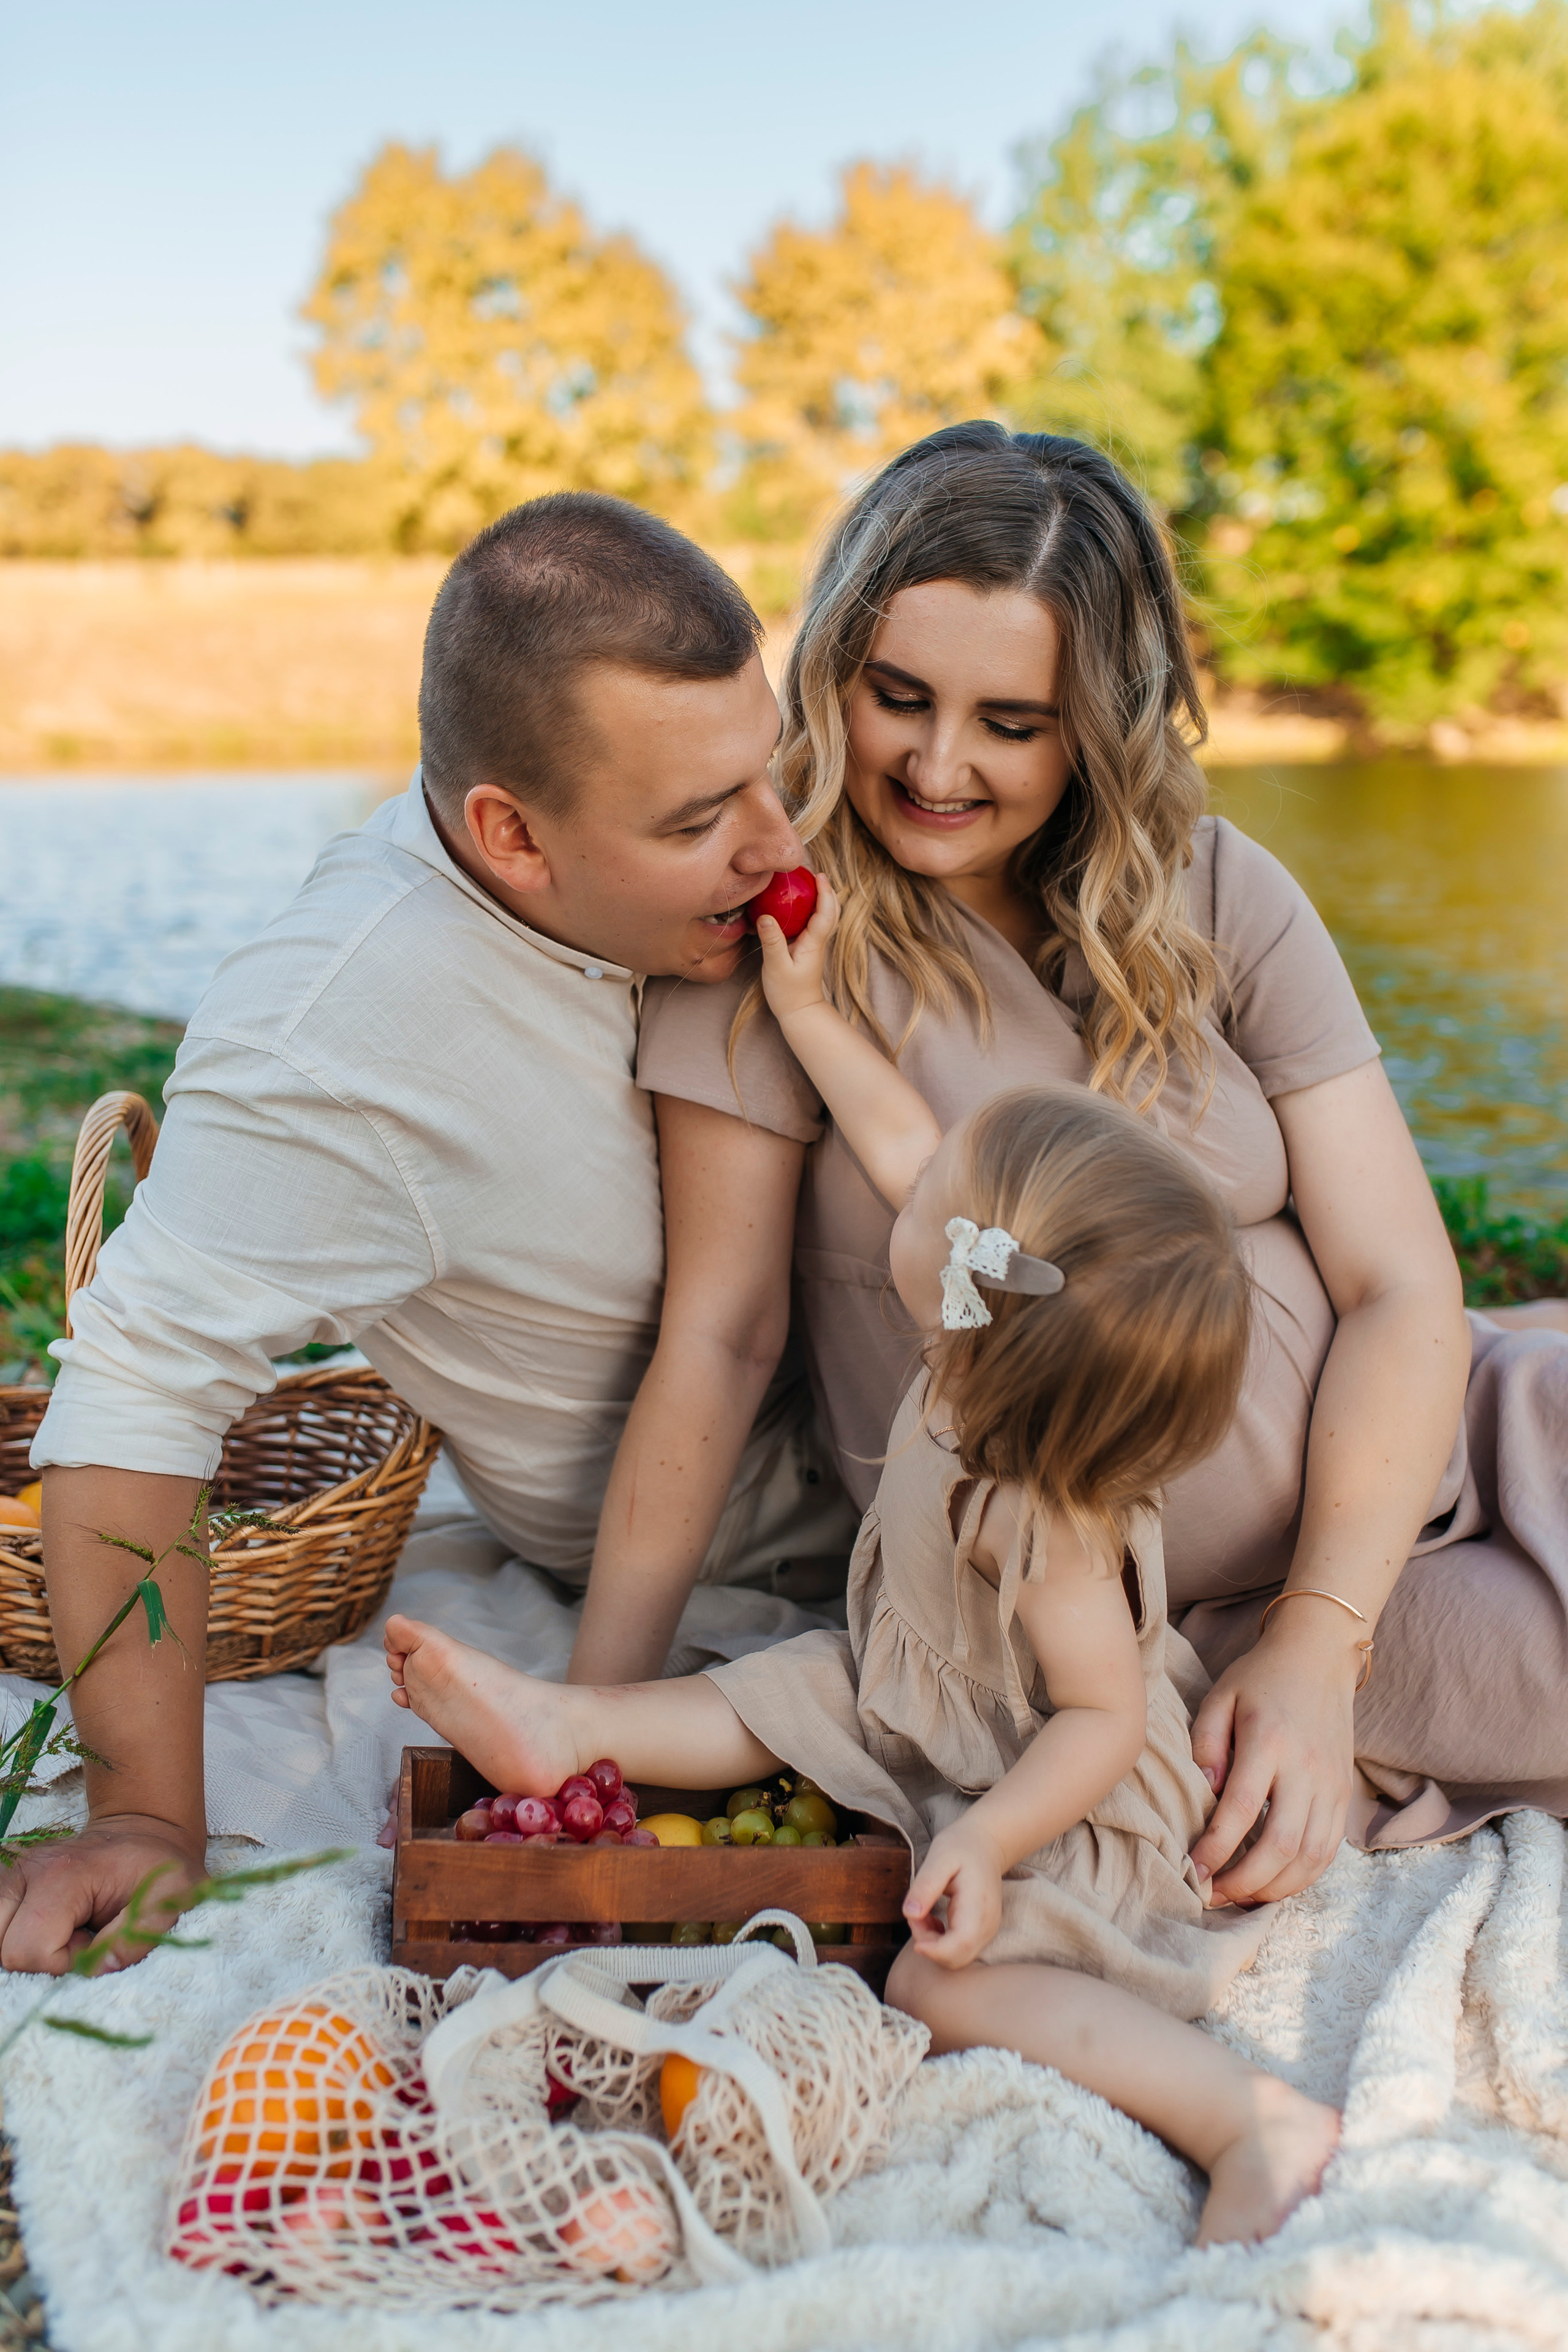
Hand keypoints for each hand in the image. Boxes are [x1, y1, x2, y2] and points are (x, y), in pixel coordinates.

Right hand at [0, 1814, 205, 1975]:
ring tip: (65, 1931)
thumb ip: (135, 1937)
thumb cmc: (155, 1867)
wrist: (141, 1833)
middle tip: (79, 1938)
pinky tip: (51, 1925)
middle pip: (5, 1948)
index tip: (94, 1942)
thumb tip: (97, 1970)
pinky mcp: (8, 1882)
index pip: (28, 1949)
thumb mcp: (168, 1898)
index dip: (64, 1961)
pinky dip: (20, 1936)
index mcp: (61, 1873)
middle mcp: (26, 1870)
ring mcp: (12, 1874)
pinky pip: (0, 1928)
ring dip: (27, 1947)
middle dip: (41, 1957)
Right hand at [755, 880, 838, 1023]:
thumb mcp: (776, 966)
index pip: (825, 912)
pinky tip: (791, 907)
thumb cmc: (789, 993)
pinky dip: (806, 911)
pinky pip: (809, 924)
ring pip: (821, 917)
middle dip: (825, 891)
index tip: (819, 875)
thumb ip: (772, 941)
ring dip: (817, 899)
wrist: (799, 1012)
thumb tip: (765, 916)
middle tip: (812, 874)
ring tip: (803, 885)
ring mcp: (813, 945)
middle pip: (830, 911)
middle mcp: (817, 941)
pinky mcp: (805, 949)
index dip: (825, 892)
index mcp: (814, 942)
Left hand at [902, 1818, 1003, 1968]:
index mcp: (978, 1906)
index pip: (960, 1946)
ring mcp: (986, 1932)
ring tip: (923, 1914)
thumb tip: (909, 1914)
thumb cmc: (962, 1847)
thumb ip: (925, 1886)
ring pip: (956, 1958)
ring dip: (932, 1944)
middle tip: (916, 1915)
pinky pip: (958, 1951)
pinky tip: (932, 1920)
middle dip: (928, 1945)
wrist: (986, 1844)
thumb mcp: (940, 1858)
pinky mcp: (980, 1933)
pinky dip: (939, 1942)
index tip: (913, 1926)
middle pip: (956, 1958)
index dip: (934, 1949)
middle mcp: (986, 1925)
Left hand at [1188, 1613, 1358, 1904]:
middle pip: (1280, 1845)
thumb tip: (1204, 1792)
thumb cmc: (1261, 1678)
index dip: (1215, 1849)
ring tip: (1239, 1896)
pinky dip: (1302, 1877)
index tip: (1192, 1871)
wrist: (1320, 1658)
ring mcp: (1332, 1784)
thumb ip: (1206, 1742)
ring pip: (1310, 1857)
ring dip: (1274, 1888)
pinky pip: (1328, 1850)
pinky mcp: (1345, 1795)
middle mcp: (1307, 1768)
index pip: (1240, 1810)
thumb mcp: (1220, 1696)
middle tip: (1212, 1895)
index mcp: (1269, 1741)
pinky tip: (1273, 1883)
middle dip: (1243, 1881)